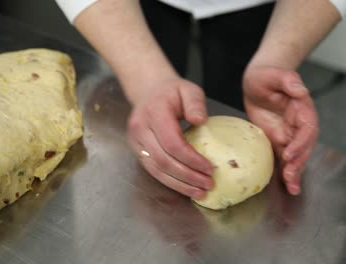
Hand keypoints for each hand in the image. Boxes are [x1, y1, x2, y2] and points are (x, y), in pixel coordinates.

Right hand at [127, 77, 214, 198]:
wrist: (148, 91)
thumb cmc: (171, 92)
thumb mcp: (188, 89)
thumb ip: (195, 103)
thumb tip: (200, 120)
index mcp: (154, 112)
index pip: (172, 142)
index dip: (191, 158)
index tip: (209, 168)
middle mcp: (140, 128)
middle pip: (164, 160)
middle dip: (188, 176)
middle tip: (208, 184)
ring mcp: (136, 142)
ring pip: (157, 170)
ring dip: (180, 184)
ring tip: (200, 191)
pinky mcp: (137, 151)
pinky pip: (154, 170)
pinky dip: (171, 182)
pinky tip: (187, 187)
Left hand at [243, 65, 318, 194]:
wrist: (258, 81)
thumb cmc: (266, 75)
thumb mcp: (274, 74)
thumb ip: (288, 80)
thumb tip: (300, 89)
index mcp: (302, 108)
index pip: (306, 128)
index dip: (300, 143)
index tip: (289, 153)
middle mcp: (299, 123)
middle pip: (304, 146)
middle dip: (298, 162)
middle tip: (289, 176)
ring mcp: (290, 133)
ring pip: (297, 155)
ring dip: (295, 171)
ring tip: (292, 187)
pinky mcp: (279, 140)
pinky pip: (285, 157)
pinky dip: (287, 171)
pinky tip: (288, 185)